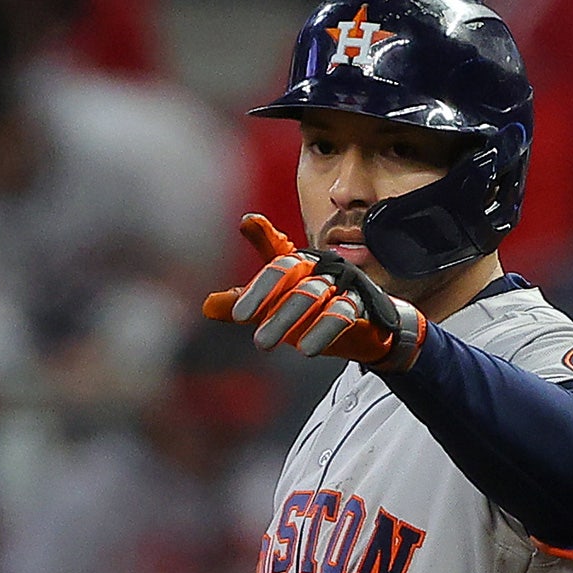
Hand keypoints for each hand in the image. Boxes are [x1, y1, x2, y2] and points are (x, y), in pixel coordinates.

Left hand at [203, 214, 426, 371]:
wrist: (367, 332)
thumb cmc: (316, 313)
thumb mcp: (274, 308)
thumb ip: (242, 305)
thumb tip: (205, 306)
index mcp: (298, 262)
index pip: (277, 248)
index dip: (264, 233)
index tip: (248, 223)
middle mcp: (319, 266)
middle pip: (288, 269)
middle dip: (262, 293)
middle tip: (239, 318)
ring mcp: (342, 283)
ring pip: (313, 293)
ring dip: (287, 316)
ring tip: (263, 342)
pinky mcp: (361, 304)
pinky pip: (342, 313)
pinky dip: (323, 330)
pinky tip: (307, 349)